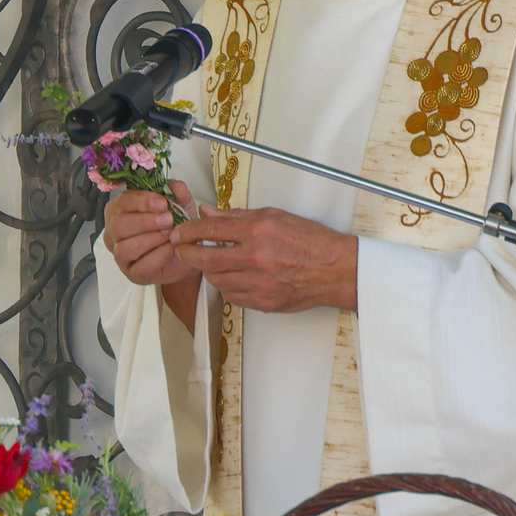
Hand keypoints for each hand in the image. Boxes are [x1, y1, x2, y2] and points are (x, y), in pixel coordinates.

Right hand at [102, 182, 199, 287]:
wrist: (186, 252)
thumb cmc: (174, 226)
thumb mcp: (179, 204)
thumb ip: (177, 194)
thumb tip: (177, 187)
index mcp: (120, 210)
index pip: (122, 202)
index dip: (141, 201)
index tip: (162, 203)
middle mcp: (114, 232)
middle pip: (118, 225)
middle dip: (145, 221)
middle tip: (169, 220)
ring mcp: (120, 255)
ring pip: (125, 248)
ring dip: (151, 239)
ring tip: (170, 235)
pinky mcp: (132, 273)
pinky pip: (140, 267)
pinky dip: (158, 257)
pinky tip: (171, 249)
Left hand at [171, 204, 357, 312]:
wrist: (335, 269)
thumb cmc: (309, 240)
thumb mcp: (274, 216)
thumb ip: (236, 216)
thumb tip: (207, 213)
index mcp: (258, 232)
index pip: (211, 230)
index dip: (189, 232)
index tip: (180, 232)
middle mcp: (256, 258)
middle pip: (206, 260)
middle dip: (187, 254)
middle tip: (182, 249)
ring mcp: (259, 283)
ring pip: (216, 280)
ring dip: (208, 271)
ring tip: (210, 262)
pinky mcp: (263, 301)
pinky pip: (232, 296)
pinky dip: (226, 286)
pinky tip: (231, 277)